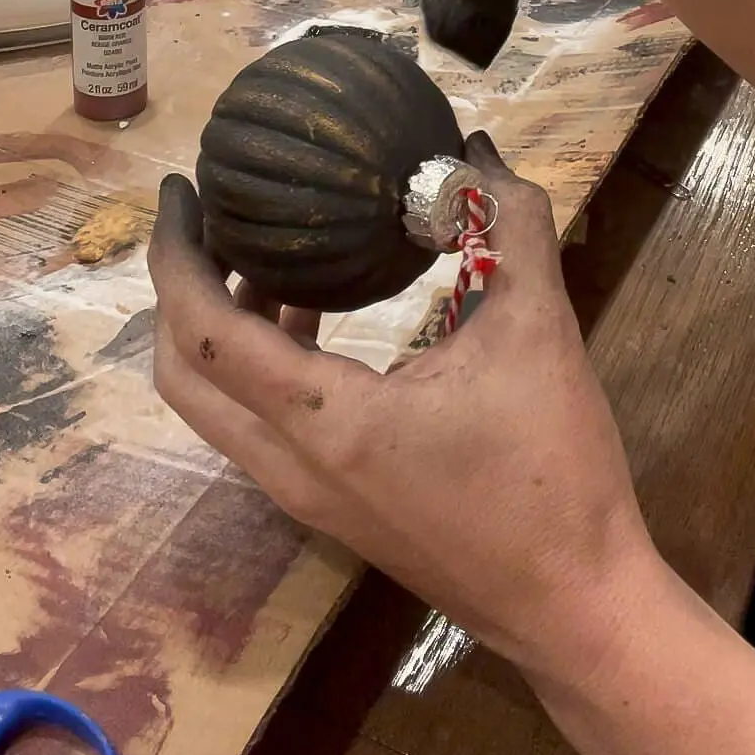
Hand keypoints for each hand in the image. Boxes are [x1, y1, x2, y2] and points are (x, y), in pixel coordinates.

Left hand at [149, 135, 661, 688]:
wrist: (577, 605)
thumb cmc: (553, 471)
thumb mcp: (537, 330)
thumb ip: (509, 228)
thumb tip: (474, 150)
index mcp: (325, 423)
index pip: (203, 333)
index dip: (177, 254)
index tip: (180, 188)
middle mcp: (292, 466)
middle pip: (182, 375)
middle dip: (180, 289)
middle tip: (209, 219)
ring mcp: (306, 496)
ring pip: (216, 406)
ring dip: (218, 327)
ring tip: (262, 252)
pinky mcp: (330, 508)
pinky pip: (257, 424)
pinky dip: (257, 362)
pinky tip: (313, 314)